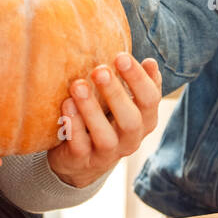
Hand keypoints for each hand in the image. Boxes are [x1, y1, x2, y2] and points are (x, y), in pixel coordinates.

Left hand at [47, 52, 162, 188]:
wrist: (81, 161)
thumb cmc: (106, 120)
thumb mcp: (126, 103)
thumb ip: (138, 84)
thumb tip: (151, 62)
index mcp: (145, 120)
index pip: (150, 99)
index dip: (138, 79)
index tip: (121, 56)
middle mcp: (130, 139)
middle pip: (131, 120)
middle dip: (116, 93)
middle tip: (100, 70)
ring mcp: (107, 153)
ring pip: (105, 137)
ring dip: (91, 110)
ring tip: (78, 85)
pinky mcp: (83, 160)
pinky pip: (79, 146)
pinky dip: (73, 125)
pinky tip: (66, 104)